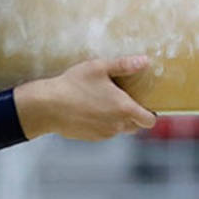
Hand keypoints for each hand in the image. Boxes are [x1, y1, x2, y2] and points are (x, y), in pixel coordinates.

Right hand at [13, 56, 157, 141]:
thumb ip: (124, 65)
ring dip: (118, 119)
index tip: (144, 103)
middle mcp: (117, 125)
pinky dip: (103, 124)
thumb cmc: (73, 84)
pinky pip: (105, 132)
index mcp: (124, 108)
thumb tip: (145, 61)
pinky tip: (90, 110)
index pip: (150, 120)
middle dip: (134, 115)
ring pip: (120, 129)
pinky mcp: (92, 137)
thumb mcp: (98, 67)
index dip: (150, 113)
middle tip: (122, 99)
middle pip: (136, 125)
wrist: (47, 106)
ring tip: (103, 103)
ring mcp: (104, 133)